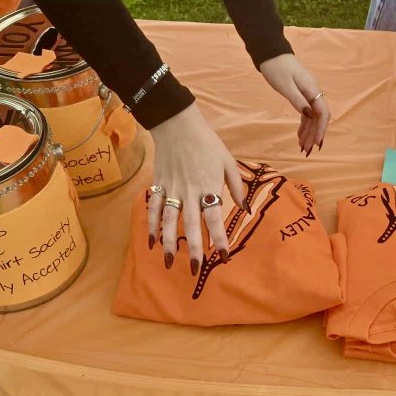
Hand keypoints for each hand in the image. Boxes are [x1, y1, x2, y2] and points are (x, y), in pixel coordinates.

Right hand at [147, 103, 246, 275]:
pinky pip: (153, 208)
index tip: (223, 256)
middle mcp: (189, 192)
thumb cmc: (207, 144)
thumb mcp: (228, 163)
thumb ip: (236, 187)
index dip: (219, 238)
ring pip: (168, 221)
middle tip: (195, 270)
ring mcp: (171, 189)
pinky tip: (150, 242)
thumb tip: (245, 209)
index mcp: (209, 187)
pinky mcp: (158, 185)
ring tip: (169, 262)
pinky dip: (150, 225)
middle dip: (193, 249)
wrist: (177, 125)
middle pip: (191, 225)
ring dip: (168, 242)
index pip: (215, 218)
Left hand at [259, 53, 330, 155]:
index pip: (322, 113)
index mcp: (312, 89)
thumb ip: (298, 100)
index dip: (321, 129)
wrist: (271, 54)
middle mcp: (313, 92)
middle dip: (314, 135)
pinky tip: (299, 136)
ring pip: (312, 117)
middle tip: (307, 150)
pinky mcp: (301, 95)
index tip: (317, 143)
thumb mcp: (285, 86)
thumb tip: (310, 115)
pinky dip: (303, 125)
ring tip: (302, 147)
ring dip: (309, 133)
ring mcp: (308, 94)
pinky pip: (306, 113)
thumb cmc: (276, 68)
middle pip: (319, 118)